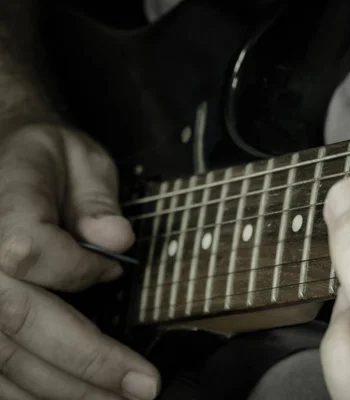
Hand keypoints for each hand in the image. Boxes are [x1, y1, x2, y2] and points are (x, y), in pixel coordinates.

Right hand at [0, 124, 159, 398]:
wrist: (1, 156)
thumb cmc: (41, 158)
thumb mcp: (79, 156)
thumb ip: (96, 198)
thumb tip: (118, 242)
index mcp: (1, 208)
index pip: (31, 252)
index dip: (79, 269)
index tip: (113, 271)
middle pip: (20, 323)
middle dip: (88, 364)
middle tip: (143, 389)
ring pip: (3, 360)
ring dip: (63, 391)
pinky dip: (27, 393)